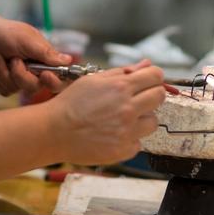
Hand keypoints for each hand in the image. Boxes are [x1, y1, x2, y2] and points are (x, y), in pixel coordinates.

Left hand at [0, 17, 70, 95]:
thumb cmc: (4, 32)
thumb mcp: (27, 40)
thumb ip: (47, 53)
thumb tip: (69, 61)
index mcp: (43, 57)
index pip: (58, 77)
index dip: (53, 81)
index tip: (44, 75)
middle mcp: (33, 69)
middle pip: (35, 87)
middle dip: (21, 75)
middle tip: (14, 60)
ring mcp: (18, 76)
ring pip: (17, 89)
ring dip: (3, 71)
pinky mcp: (4, 81)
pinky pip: (4, 89)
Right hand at [47, 60, 164, 164]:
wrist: (54, 131)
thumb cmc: (70, 104)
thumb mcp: (94, 80)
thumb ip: (122, 72)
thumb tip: (145, 64)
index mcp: (121, 87)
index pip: (156, 76)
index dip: (153, 76)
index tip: (148, 80)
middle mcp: (127, 109)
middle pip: (159, 97)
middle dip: (151, 95)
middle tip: (138, 99)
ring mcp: (127, 131)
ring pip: (153, 122)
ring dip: (142, 119)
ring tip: (123, 119)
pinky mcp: (123, 150)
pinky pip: (138, 143)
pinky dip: (130, 139)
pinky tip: (114, 134)